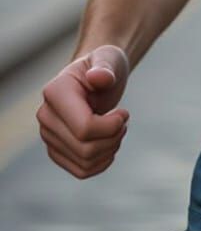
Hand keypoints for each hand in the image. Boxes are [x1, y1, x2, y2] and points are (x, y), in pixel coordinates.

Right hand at [36, 45, 130, 178]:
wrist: (97, 77)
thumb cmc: (105, 65)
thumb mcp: (109, 59)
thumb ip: (105, 67)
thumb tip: (98, 77)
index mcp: (55, 92)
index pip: (84, 128)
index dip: (112, 126)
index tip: (124, 113)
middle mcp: (46, 115)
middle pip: (85, 148)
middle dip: (113, 138)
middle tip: (123, 122)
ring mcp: (48, 135)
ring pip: (84, 162)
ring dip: (110, 150)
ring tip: (117, 131)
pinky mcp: (56, 150)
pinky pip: (81, 171)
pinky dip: (101, 163)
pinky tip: (110, 146)